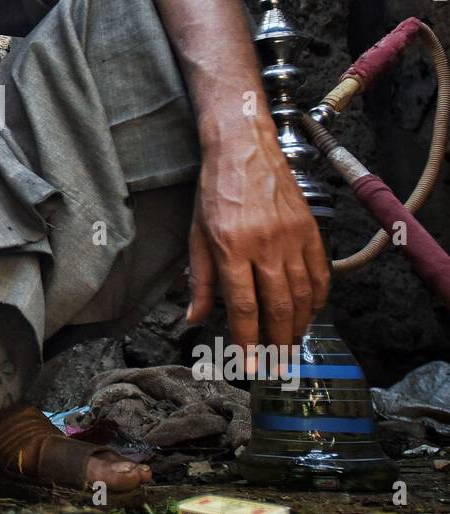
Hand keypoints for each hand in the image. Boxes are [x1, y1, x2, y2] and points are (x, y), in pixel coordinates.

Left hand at [185, 122, 330, 356]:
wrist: (244, 147)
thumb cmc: (215, 190)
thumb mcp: (197, 234)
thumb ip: (200, 280)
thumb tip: (195, 319)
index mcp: (232, 247)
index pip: (244, 307)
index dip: (247, 341)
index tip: (248, 366)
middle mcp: (265, 245)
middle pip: (279, 307)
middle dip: (277, 343)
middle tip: (276, 366)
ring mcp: (292, 236)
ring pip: (303, 294)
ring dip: (299, 326)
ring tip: (291, 346)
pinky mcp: (310, 228)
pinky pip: (320, 272)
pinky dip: (318, 298)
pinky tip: (311, 313)